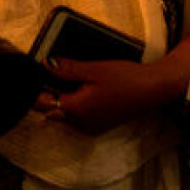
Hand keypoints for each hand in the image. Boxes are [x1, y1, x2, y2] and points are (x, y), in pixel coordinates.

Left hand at [35, 58, 155, 135]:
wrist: (153, 89)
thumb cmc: (125, 78)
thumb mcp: (93, 69)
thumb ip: (67, 69)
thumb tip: (44, 64)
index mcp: (75, 109)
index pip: (41, 102)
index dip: (36, 87)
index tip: (36, 72)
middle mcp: (80, 122)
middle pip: (51, 108)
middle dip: (48, 91)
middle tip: (54, 70)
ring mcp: (90, 125)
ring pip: (64, 113)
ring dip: (62, 97)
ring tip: (70, 76)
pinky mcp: (99, 124)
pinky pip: (78, 115)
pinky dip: (75, 102)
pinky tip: (84, 87)